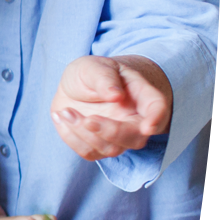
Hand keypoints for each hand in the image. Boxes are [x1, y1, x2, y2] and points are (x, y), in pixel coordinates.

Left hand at [51, 55, 171, 161]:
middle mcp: (134, 120)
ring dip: (84, 133)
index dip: (157, 118)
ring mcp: (117, 136)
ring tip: (66, 111)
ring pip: (110, 149)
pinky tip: (62, 117)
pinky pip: (88, 152)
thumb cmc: (89, 74)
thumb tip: (116, 95)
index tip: (147, 127)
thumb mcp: (92, 67)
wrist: (73, 86)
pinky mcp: (98, 146)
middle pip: (135, 138)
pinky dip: (71, 137)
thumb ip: (104, 78)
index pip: (157, 107)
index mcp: (141, 95)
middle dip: (110, 132)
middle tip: (87, 119)